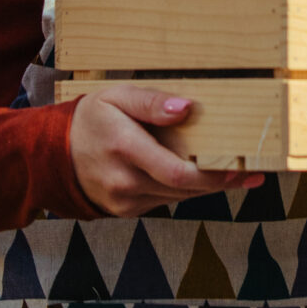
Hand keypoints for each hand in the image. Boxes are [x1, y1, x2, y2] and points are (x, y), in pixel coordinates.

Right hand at [68, 85, 262, 216]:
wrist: (54, 153)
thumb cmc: (92, 118)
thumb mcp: (117, 96)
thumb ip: (151, 102)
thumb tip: (186, 108)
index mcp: (124, 147)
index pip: (178, 172)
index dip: (215, 174)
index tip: (243, 166)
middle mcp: (124, 180)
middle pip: (184, 189)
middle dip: (221, 181)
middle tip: (252, 172)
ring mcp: (124, 200)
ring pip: (178, 198)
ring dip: (207, 187)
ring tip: (237, 173)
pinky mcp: (126, 210)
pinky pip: (164, 201)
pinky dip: (184, 190)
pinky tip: (201, 178)